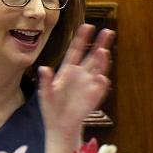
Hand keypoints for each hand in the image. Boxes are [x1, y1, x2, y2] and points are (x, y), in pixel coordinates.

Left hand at [38, 24, 114, 152]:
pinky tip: (101, 78)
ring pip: (99, 69)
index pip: (76, 51)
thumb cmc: (52, 108)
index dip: (81, 39)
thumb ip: (46, 81)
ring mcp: (89, 85)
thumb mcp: (45, 93)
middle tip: (108, 31)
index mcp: (68, 71)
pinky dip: (101, 83)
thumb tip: (43, 68)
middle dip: (100, 43)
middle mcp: (81, 75)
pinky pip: (99, 87)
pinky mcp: (94, 96)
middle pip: (92, 56)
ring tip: (103, 52)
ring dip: (102, 61)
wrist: (60, 126)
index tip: (87, 26)